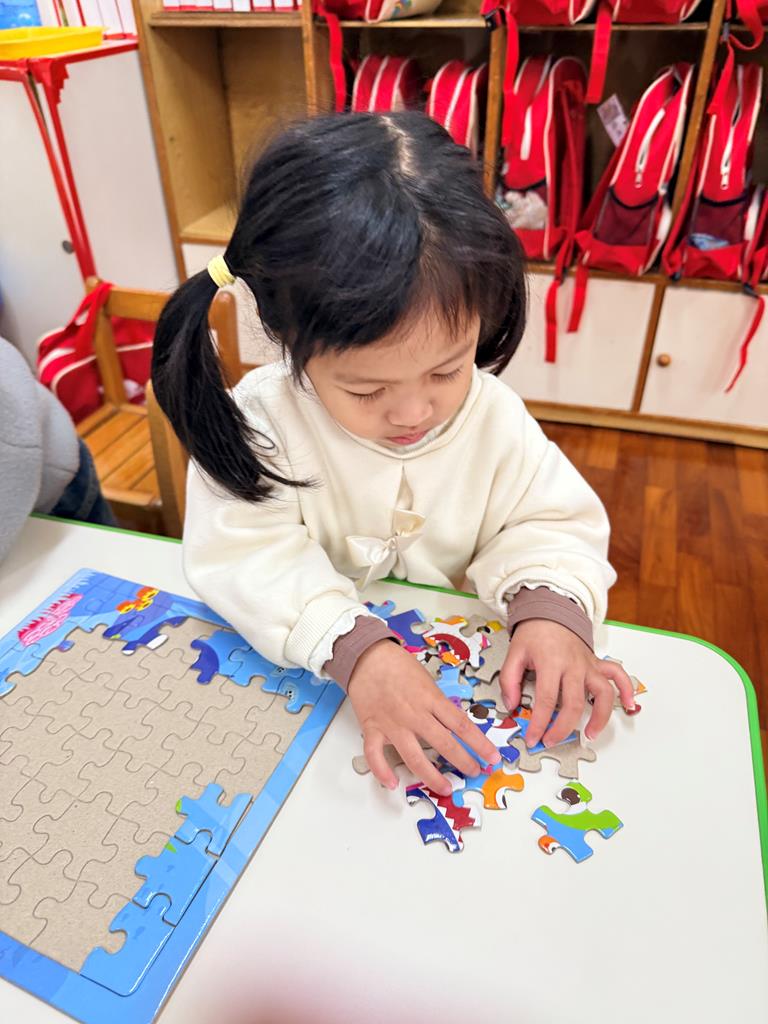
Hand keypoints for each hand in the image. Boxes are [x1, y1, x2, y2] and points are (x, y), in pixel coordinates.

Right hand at [347, 640, 500, 795]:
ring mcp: (393, 724)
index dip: (479, 744)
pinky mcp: (372, 729)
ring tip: (444, 787)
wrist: (366, 656)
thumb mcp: (426, 679)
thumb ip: (437, 703)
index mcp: (430, 699)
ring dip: (431, 777)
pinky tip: (392, 783)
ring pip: (415, 758)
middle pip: (444, 744)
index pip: (461, 725)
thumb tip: (451, 723)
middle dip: (463, 762)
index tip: (492, 757)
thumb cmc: (396, 664)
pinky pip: (376, 756)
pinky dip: (383, 772)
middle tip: (474, 772)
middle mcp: (414, 714)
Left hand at [499, 619, 635, 748]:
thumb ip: (509, 680)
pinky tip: (629, 705)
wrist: (551, 610)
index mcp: (551, 663)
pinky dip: (627, 690)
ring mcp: (588, 665)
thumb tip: (511, 704)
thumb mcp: (514, 653)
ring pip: (603, 694)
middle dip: (562, 729)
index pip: (546, 700)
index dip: (539, 723)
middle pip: (574, 704)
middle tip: (550, 741)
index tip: (533, 738)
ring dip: (600, 717)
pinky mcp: (597, 663)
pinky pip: (619, 676)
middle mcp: (574, 665)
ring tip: (590, 734)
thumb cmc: (534, 633)